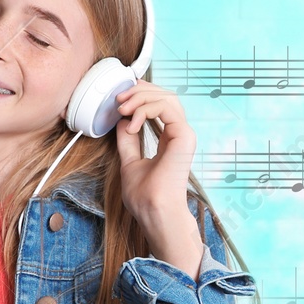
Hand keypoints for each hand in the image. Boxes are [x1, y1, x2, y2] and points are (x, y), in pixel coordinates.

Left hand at [114, 78, 203, 276]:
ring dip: (140, 98)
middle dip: (139, 91)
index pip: (161, 105)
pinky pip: (166, 108)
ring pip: (166, 98)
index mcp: (170, 140)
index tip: (119, 99)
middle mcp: (180, 134)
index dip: (141, 96)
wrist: (154, 212)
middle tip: (119, 98)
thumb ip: (129, 141)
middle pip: (165, 96)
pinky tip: (131, 122)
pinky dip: (144, 109)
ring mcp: (184, 135)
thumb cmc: (146, 197)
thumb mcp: (129, 161)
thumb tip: (122, 120)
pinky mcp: (184, 137)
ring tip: (122, 108)